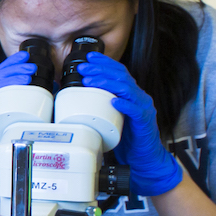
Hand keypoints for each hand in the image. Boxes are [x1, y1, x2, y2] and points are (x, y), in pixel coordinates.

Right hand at [0, 49, 40, 157]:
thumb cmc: (12, 123)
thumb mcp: (28, 105)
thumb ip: (40, 94)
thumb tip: (55, 85)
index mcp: (1, 88)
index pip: (5, 70)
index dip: (14, 61)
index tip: (26, 55)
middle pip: (0, 75)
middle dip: (16, 69)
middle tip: (32, 68)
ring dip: (8, 80)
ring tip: (25, 78)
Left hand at [76, 53, 183, 195]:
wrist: (142, 158)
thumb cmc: (124, 137)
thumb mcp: (107, 117)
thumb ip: (96, 105)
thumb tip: (70, 97)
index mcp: (129, 94)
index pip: (118, 72)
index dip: (104, 63)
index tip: (88, 57)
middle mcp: (138, 97)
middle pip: (121, 76)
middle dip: (101, 70)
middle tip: (83, 68)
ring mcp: (143, 108)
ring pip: (127, 89)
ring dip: (108, 82)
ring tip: (91, 81)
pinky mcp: (145, 121)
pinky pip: (136, 109)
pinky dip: (124, 104)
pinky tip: (113, 100)